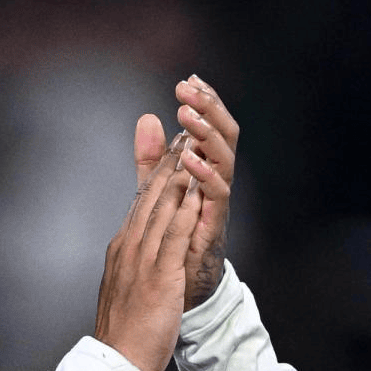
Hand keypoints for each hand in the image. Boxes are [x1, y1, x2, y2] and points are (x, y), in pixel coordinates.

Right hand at [95, 128, 202, 370]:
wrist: (116, 361)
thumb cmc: (124, 330)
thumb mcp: (125, 285)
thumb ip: (133, 259)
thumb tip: (135, 243)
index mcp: (122, 248)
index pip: (141, 202)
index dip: (157, 172)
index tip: (171, 147)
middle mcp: (128, 248)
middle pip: (150, 197)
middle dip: (168, 162)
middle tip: (183, 131)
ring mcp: (141, 261)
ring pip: (161, 210)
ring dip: (178, 176)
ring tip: (193, 148)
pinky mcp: (158, 277)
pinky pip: (174, 238)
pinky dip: (185, 211)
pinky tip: (197, 192)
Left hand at [135, 75, 238, 309]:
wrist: (176, 292)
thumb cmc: (174, 241)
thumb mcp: (159, 191)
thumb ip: (153, 158)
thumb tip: (147, 118)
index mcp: (204, 172)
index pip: (209, 128)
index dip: (204, 103)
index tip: (188, 79)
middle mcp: (215, 184)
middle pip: (222, 137)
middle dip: (208, 110)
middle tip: (188, 88)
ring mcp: (216, 205)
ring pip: (223, 161)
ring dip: (206, 136)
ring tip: (188, 115)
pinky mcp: (213, 227)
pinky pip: (216, 197)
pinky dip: (204, 176)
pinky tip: (191, 160)